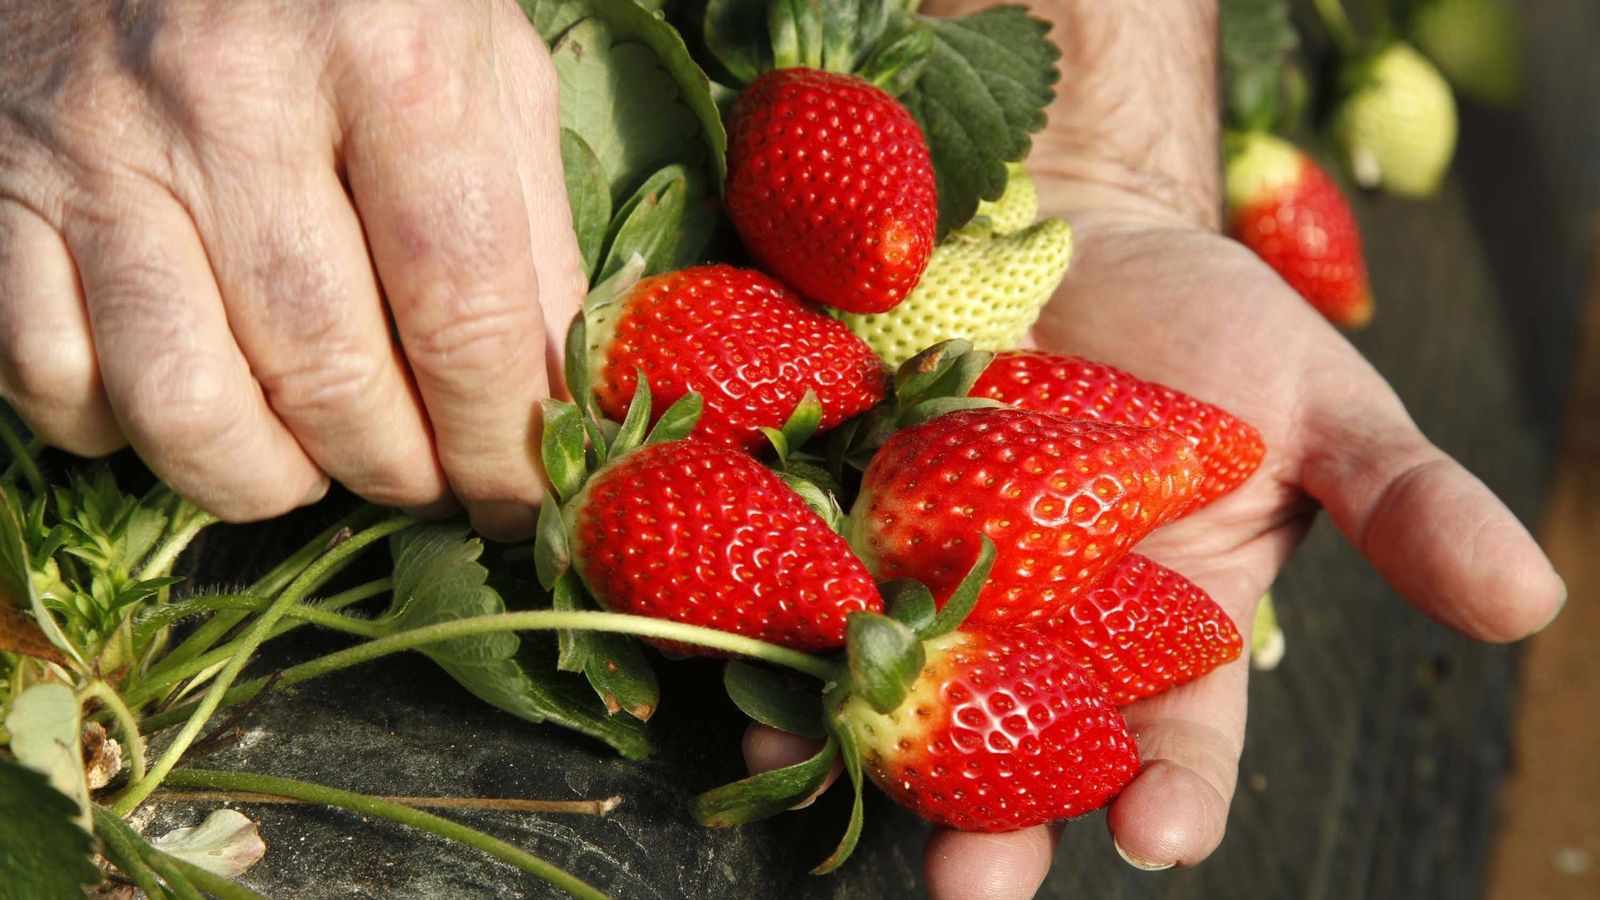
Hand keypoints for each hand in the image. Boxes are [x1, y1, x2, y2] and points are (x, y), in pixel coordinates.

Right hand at [0, 0, 584, 537]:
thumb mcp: (481, 59)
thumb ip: (530, 223)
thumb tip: (553, 395)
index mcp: (389, 61)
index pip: (460, 307)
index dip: (500, 434)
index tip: (520, 493)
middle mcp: (235, 103)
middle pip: (328, 374)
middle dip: (396, 470)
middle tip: (425, 478)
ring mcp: (101, 147)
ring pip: (181, 403)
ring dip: (266, 481)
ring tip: (315, 465)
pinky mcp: (0, 184)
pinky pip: (47, 376)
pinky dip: (119, 432)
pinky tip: (188, 400)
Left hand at [745, 203, 1564, 898]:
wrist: (1071, 234)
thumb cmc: (1210, 326)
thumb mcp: (1321, 402)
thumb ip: (1406, 505)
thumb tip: (1533, 599)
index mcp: (1168, 637)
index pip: (1180, 747)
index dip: (1171, 796)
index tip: (1157, 836)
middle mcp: (1046, 638)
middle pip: (1023, 759)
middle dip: (995, 824)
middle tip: (971, 889)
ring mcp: (938, 586)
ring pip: (900, 695)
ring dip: (864, 745)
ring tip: (824, 772)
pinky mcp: (850, 521)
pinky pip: (810, 596)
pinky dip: (778, 635)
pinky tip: (750, 673)